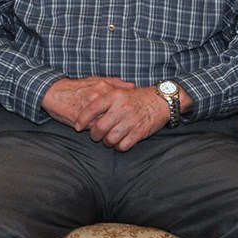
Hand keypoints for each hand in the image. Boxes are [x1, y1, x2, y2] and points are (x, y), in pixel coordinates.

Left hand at [43, 77, 166, 150]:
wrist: (161, 101)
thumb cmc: (136, 98)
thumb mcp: (119, 91)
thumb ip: (103, 96)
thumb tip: (84, 102)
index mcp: (114, 96)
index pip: (92, 108)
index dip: (82, 119)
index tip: (77, 126)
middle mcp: (122, 108)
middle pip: (99, 127)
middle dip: (94, 135)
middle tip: (94, 136)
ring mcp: (131, 121)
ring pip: (110, 138)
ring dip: (106, 142)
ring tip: (107, 140)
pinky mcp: (140, 132)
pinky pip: (123, 145)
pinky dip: (119, 147)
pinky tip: (119, 143)